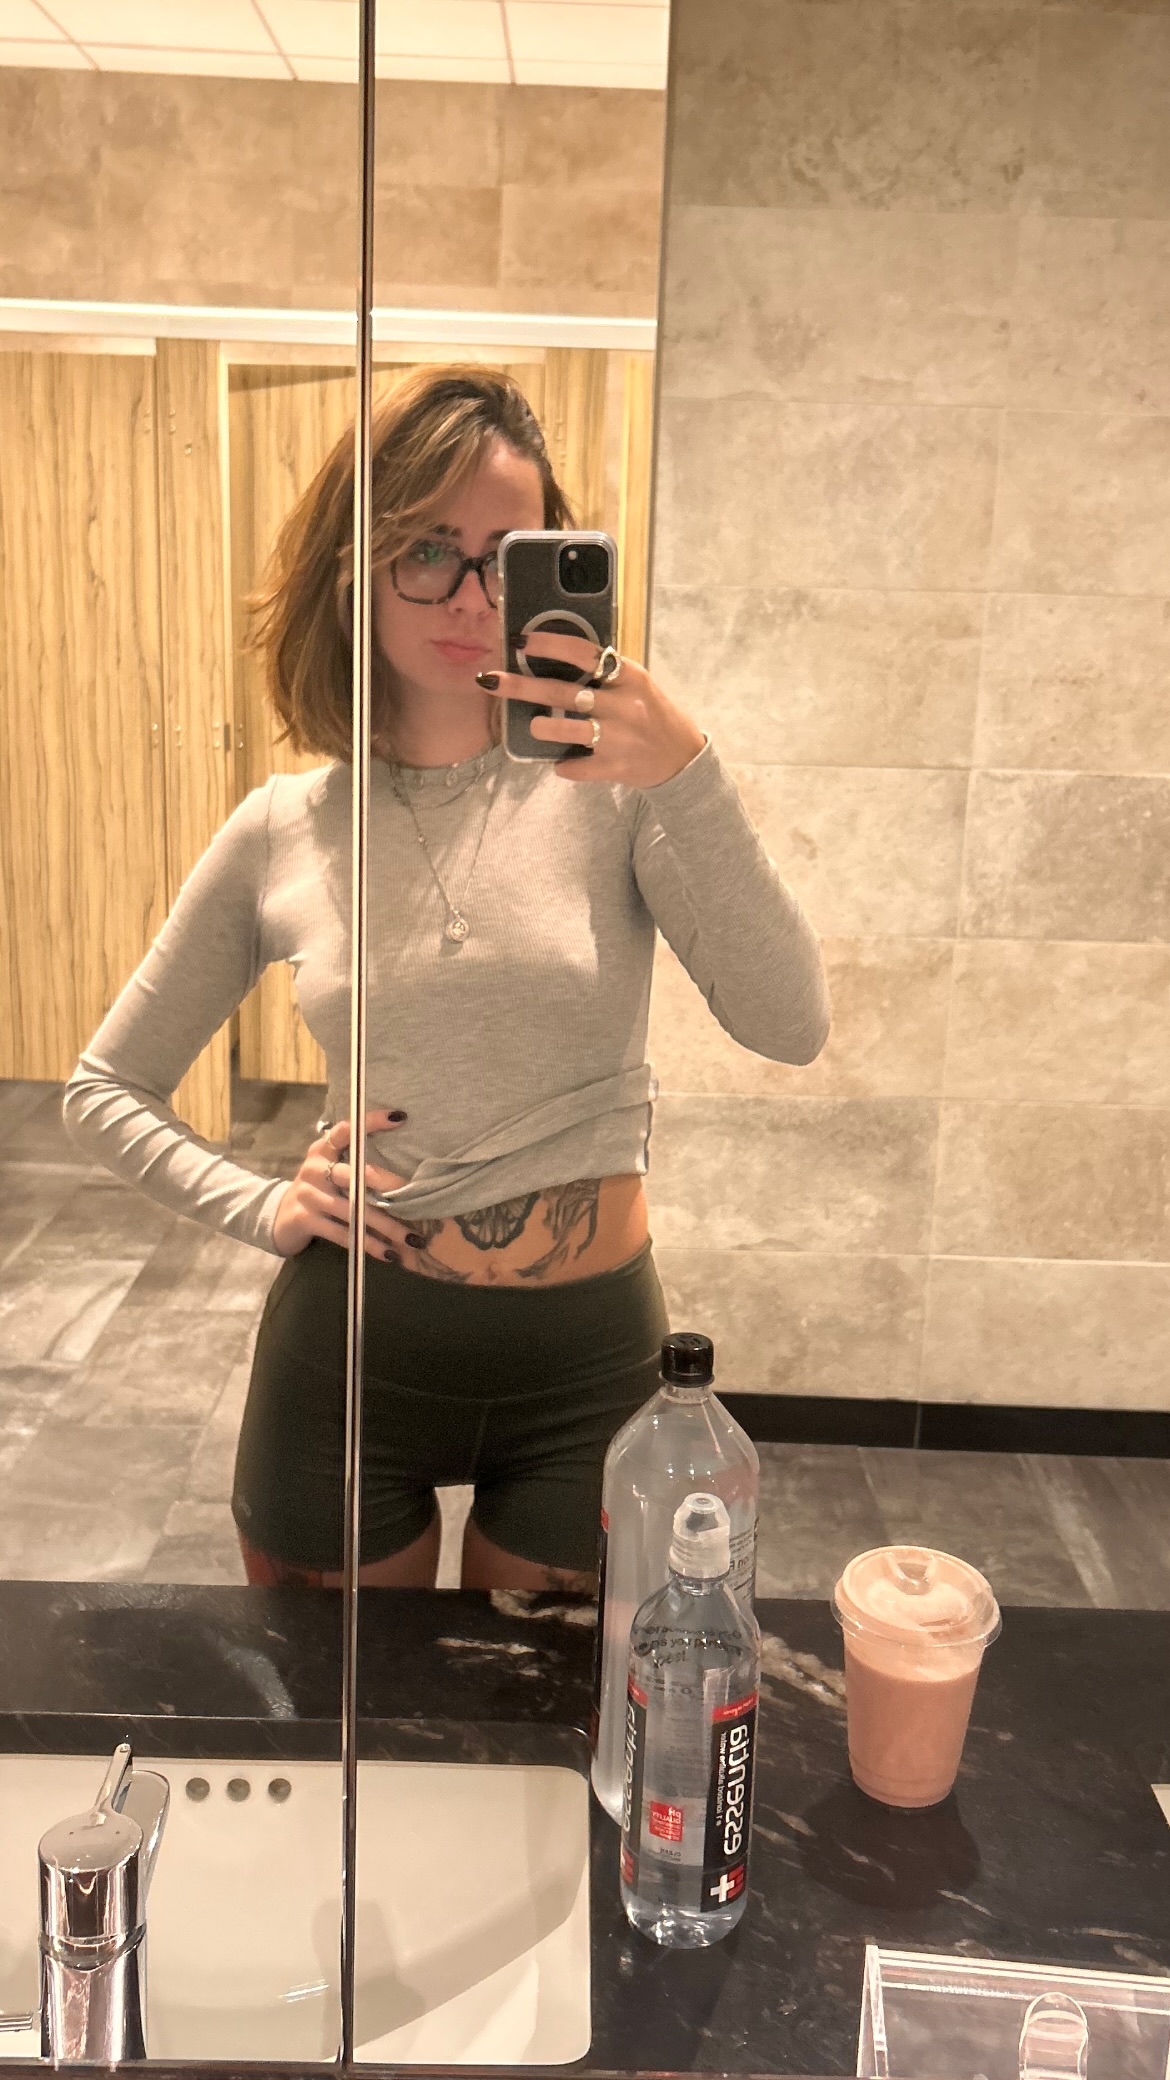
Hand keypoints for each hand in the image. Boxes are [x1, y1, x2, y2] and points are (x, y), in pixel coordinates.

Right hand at [271, 1109, 414, 1262]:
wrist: (280, 1218)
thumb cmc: (318, 1191)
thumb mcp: (329, 1170)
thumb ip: (353, 1164)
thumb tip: (402, 1172)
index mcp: (322, 1149)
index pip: (347, 1130)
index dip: (371, 1122)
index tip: (399, 1117)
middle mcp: (314, 1168)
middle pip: (354, 1173)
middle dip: (386, 1184)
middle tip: (413, 1194)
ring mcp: (308, 1194)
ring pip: (353, 1210)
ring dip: (386, 1226)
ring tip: (412, 1238)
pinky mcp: (305, 1219)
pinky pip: (343, 1234)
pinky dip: (368, 1245)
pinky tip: (389, 1254)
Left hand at [479, 633, 705, 788]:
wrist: (682, 759)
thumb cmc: (653, 714)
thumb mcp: (636, 685)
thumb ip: (604, 674)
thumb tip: (552, 658)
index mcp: (629, 676)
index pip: (583, 653)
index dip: (548, 644)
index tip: (520, 640)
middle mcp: (623, 705)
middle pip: (562, 692)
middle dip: (521, 686)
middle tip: (490, 680)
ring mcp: (618, 738)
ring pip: (566, 730)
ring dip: (542, 727)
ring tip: (534, 726)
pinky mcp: (614, 767)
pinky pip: (576, 767)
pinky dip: (565, 765)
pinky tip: (562, 762)